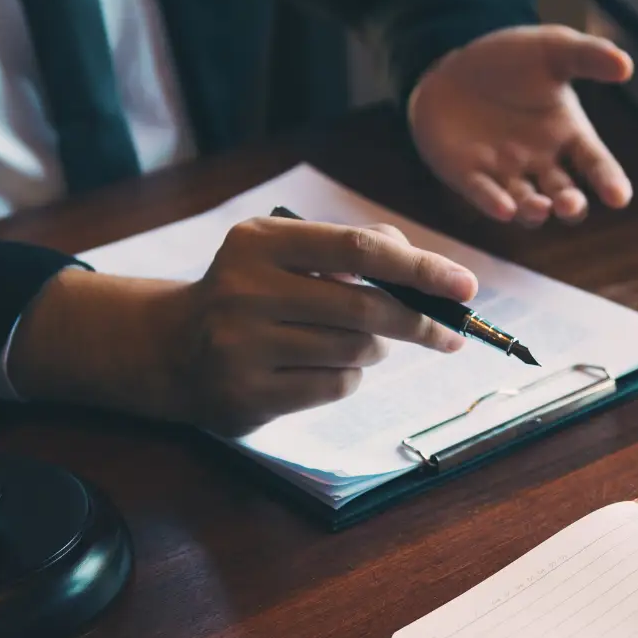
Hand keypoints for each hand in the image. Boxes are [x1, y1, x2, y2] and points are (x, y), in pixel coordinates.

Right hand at [6, 219, 474, 433]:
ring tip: (360, 341)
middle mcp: (244, 290)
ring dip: (375, 349)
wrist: (171, 347)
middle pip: (365, 307)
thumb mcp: (285, 252)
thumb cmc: (252, 291)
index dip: (421, 268)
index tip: (466, 286)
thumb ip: (352, 247)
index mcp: (258, 242)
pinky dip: (349, 378)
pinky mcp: (247, 395)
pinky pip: (334, 387)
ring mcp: (241, 346)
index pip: (359, 249)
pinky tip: (329, 367)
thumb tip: (423, 266)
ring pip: (354, 351)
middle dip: (417, 321)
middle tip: (448, 332)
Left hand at [409, 24, 634, 227]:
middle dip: (570, 205)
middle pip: (565, 195)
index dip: (609, 182)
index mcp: (569, 135)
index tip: (619, 198)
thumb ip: (588, 55)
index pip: (596, 165)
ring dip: (534, 210)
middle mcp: (541, 161)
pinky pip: (483, 194)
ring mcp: (505, 173)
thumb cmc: (511, 60)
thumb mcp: (552, 48)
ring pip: (527, 204)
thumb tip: (625, 65)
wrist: (453, 67)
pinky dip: (493, 203)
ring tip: (539, 207)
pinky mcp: (469, 175)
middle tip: (570, 204)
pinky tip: (503, 209)